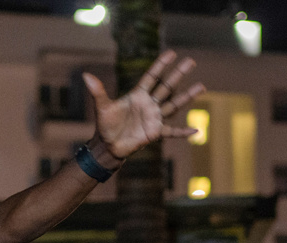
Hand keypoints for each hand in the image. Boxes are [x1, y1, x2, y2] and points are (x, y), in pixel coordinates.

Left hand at [83, 50, 205, 159]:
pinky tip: (196, 131)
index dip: (160, 66)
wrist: (108, 145)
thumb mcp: (102, 107)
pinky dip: (182, 132)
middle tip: (190, 61)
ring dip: (187, 97)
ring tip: (201, 86)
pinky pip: (171, 132)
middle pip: (166, 87)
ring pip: (173, 105)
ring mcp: (153, 118)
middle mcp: (149, 104)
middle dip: (177, 74)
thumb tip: (85, 75)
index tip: (171, 53)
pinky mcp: (155, 132)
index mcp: (137, 96)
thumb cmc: (105, 125)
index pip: (151, 77)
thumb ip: (98, 91)